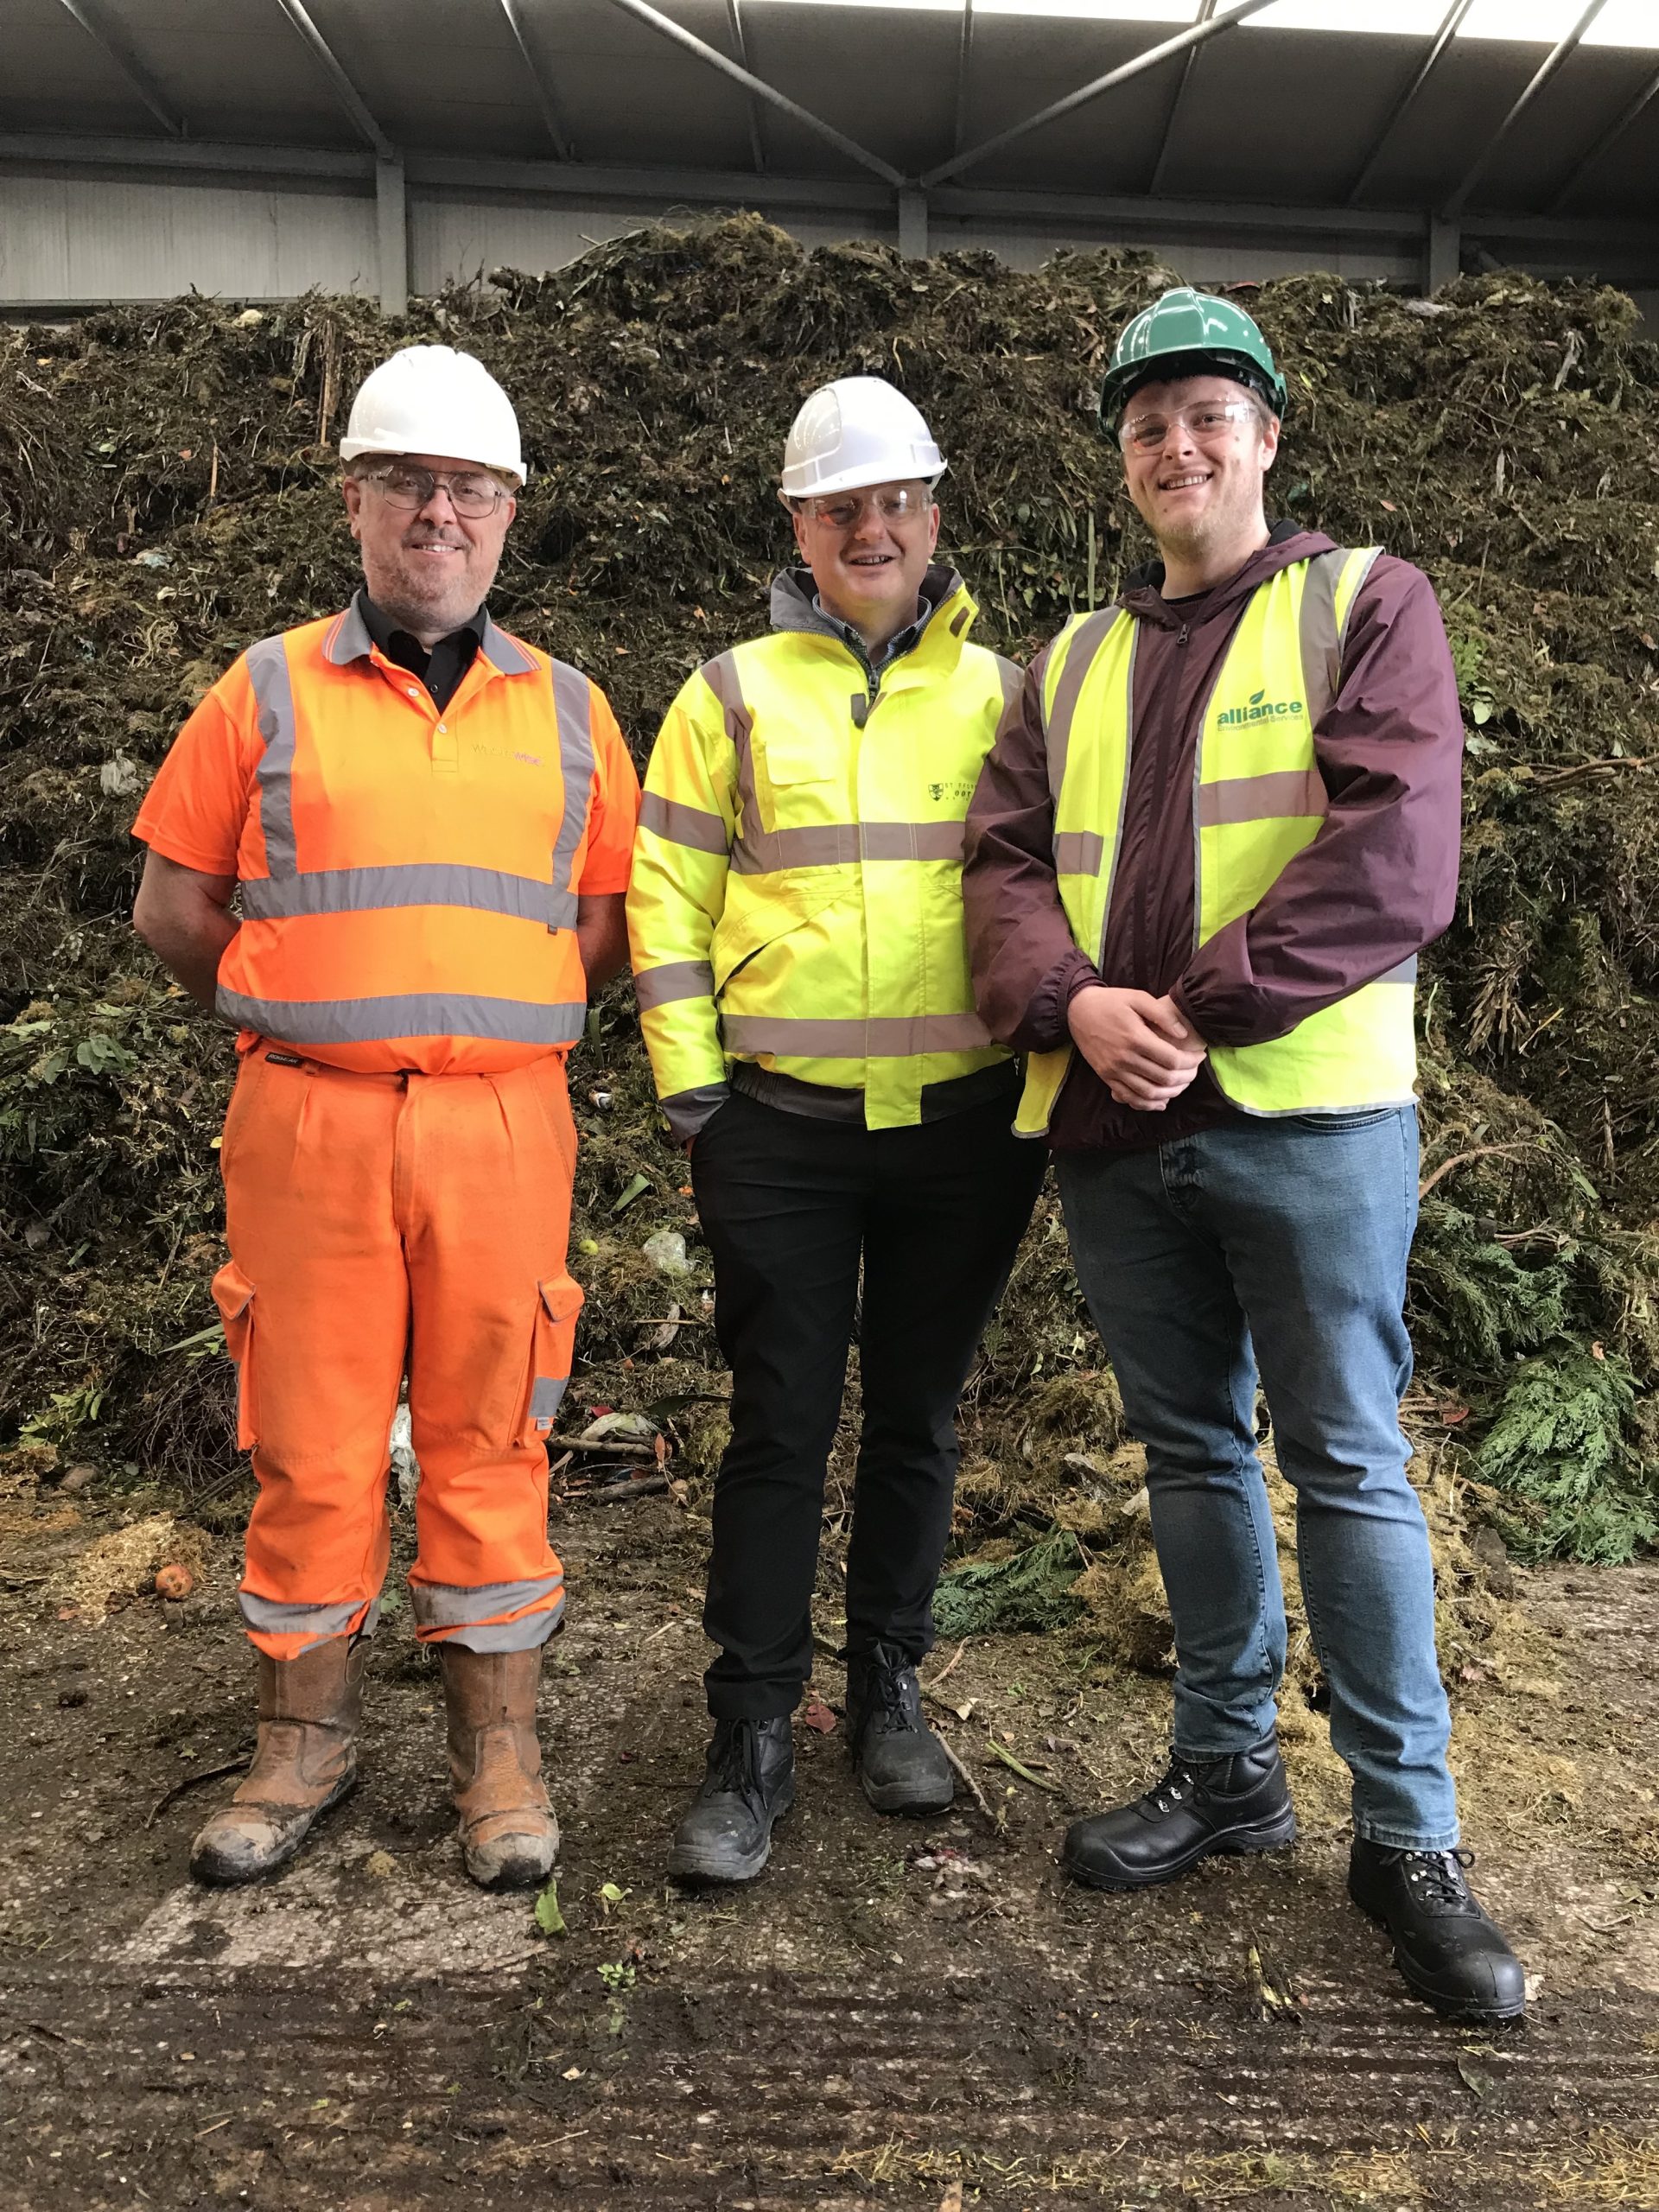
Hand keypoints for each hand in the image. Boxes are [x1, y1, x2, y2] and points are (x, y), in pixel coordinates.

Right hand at [1066, 986, 1206, 1111]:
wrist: (1077, 1010)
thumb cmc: (1111, 1001)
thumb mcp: (1138, 997)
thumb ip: (1162, 1015)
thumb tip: (1183, 1035)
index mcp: (1135, 1038)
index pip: (1172, 1059)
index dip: (1191, 1061)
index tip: (1199, 1056)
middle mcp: (1124, 1058)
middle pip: (1164, 1078)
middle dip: (1186, 1077)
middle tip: (1195, 1070)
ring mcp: (1113, 1071)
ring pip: (1149, 1093)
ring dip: (1170, 1093)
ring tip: (1182, 1084)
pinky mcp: (1106, 1077)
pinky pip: (1129, 1098)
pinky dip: (1147, 1104)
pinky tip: (1161, 1101)